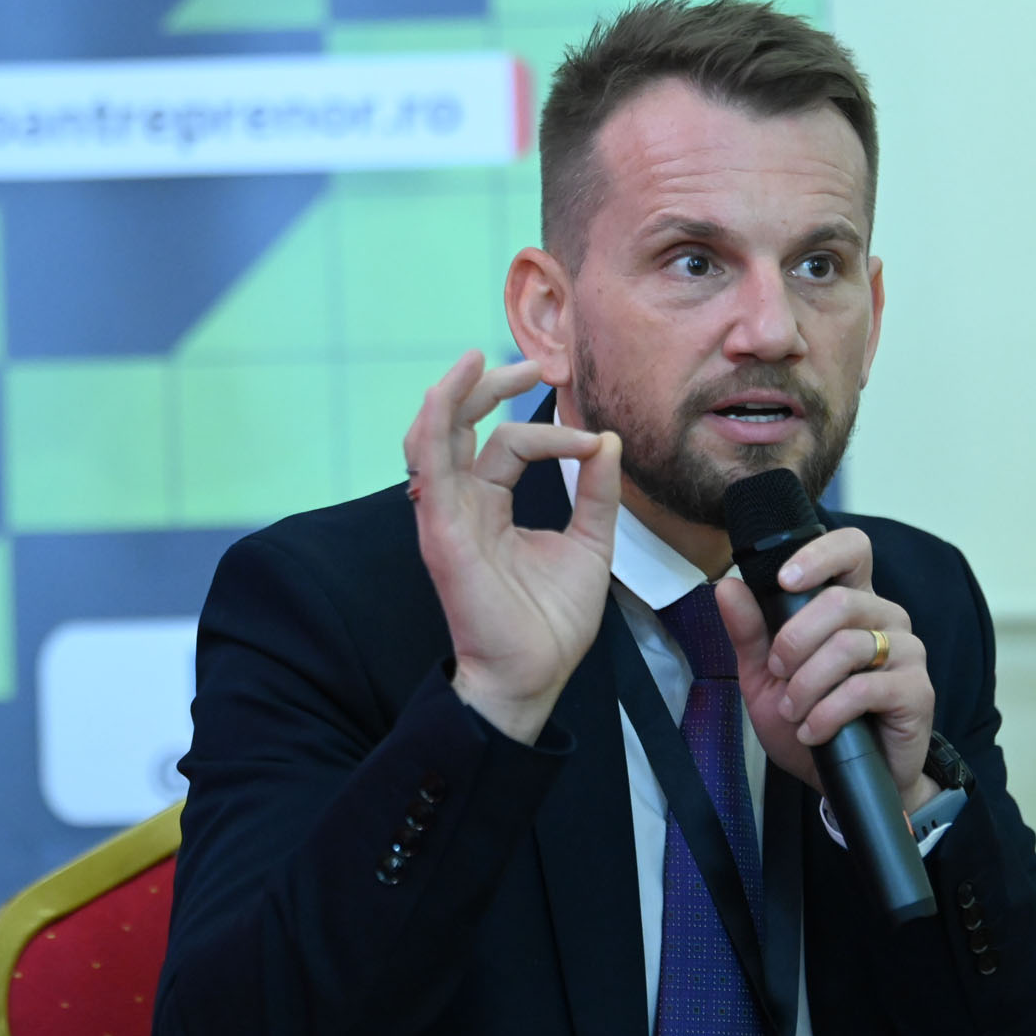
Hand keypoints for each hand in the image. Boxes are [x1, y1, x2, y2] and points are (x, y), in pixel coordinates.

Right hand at [405, 351, 621, 742]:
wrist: (532, 675)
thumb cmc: (550, 622)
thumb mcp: (589, 545)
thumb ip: (595, 493)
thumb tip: (607, 441)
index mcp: (489, 506)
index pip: (509, 446)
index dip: (551, 432)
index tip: (593, 443)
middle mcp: (462, 504)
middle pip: (462, 428)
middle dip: (489, 389)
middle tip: (531, 367)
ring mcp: (446, 516)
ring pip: (434, 438)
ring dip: (452, 394)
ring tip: (476, 360)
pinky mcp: (440, 530)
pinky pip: (428, 467)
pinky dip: (436, 424)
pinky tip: (449, 393)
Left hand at [713, 528, 939, 810]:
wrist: (839, 781)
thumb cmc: (807, 720)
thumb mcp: (764, 677)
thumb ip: (749, 631)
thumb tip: (727, 585)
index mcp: (851, 602)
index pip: (851, 549)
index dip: (820, 554)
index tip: (784, 580)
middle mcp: (884, 617)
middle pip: (839, 600)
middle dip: (793, 641)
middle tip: (777, 673)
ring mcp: (906, 652)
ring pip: (848, 645)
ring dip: (807, 684)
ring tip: (793, 711)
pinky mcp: (917, 691)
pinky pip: (865, 688)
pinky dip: (828, 712)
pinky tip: (814, 730)